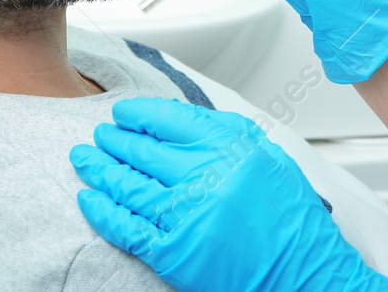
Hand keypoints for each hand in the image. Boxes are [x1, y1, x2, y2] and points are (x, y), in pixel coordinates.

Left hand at [71, 98, 387, 291]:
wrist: (304, 274)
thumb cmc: (290, 218)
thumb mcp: (266, 157)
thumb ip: (224, 133)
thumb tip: (179, 119)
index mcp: (227, 147)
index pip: (167, 119)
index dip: (137, 114)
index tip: (123, 114)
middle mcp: (204, 176)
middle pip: (141, 150)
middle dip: (113, 140)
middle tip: (100, 135)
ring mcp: (185, 215)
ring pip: (127, 185)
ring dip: (98, 169)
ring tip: (83, 158)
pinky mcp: (174, 252)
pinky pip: (126, 227)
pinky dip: (102, 211)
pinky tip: (89, 199)